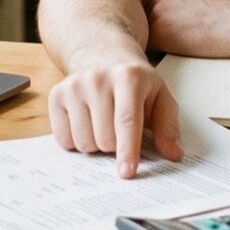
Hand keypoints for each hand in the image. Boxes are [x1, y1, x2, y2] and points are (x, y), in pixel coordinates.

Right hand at [48, 60, 183, 178]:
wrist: (104, 56)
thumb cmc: (135, 83)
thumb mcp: (160, 96)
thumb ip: (168, 127)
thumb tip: (173, 154)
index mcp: (128, 77)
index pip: (127, 121)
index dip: (128, 150)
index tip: (127, 173)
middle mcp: (97, 78)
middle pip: (105, 139)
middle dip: (115, 146)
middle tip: (120, 129)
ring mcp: (74, 86)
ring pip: (84, 143)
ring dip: (96, 145)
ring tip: (103, 124)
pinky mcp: (56, 95)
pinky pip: (63, 139)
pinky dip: (76, 141)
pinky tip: (86, 122)